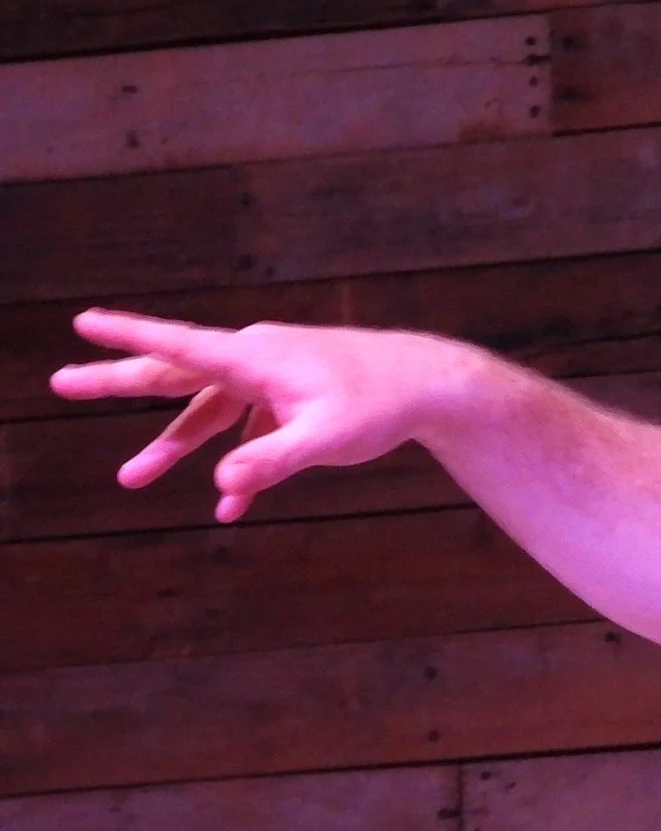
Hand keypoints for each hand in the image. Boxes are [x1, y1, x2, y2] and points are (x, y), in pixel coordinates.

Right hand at [50, 309, 490, 521]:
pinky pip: (250, 431)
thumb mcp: (327, 440)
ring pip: (209, 411)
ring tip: (131, 478)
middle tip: (60, 383)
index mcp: (254, 359)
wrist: (431, 386)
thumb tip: (225, 484)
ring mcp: (272, 378)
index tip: (82, 323)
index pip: (180, 345)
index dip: (128, 336)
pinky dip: (238, 463)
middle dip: (118, 382)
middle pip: (175, 372)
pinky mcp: (291, 398)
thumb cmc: (381, 404)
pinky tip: (231, 507)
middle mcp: (255, 360)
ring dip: (174, 446)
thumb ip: (274, 461)